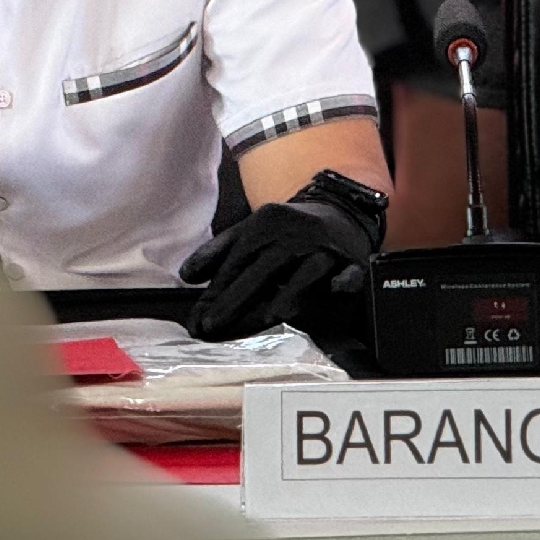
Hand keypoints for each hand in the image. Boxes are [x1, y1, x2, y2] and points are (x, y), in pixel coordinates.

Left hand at [178, 170, 385, 340]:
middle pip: (263, 269)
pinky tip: (336, 288)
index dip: (215, 291)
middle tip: (213, 325)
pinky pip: (350, 273)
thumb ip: (218, 251)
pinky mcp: (351, 261)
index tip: (198, 318)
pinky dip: (345, 280)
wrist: (340, 214)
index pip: (237, 260)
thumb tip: (188, 276)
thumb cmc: (287, 233)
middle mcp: (296, 232)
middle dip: (236, 299)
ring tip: (267, 317)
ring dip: (288, 295)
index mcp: (267, 222)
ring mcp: (325, 247)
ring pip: (304, 274)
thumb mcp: (252, 231)